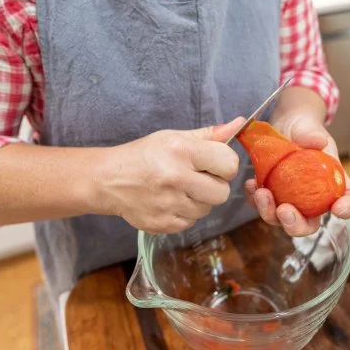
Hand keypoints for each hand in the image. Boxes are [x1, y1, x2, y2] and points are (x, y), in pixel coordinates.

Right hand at [90, 117, 244, 233]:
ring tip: (179, 189)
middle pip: (222, 193)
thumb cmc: (144, 155)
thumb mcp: (174, 137)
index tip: (213, 163)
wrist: (108, 179)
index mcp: (181, 151)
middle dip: (214, 185)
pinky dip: (184, 214)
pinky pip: (190, 223)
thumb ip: (210, 135)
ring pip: (207, 209)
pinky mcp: (162, 224)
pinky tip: (169, 201)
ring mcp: (168, 205)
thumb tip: (241, 124)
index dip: (224, 165)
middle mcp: (175, 178)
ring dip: (198, 200)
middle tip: (196, 178)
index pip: (229, 164)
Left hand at [245, 91, 349, 236]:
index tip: (338, 209)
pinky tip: (251, 184)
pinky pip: (262, 206)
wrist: (282, 126)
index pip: (348, 200)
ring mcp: (290, 199)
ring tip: (261, 192)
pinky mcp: (271, 196)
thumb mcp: (309, 127)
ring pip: (281, 220)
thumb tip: (318, 141)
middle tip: (285, 210)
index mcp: (332, 182)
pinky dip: (255, 200)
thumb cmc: (303, 128)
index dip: (347, 209)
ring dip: (269, 213)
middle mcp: (312, 197)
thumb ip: (312, 134)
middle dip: (296, 224)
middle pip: (310, 224)